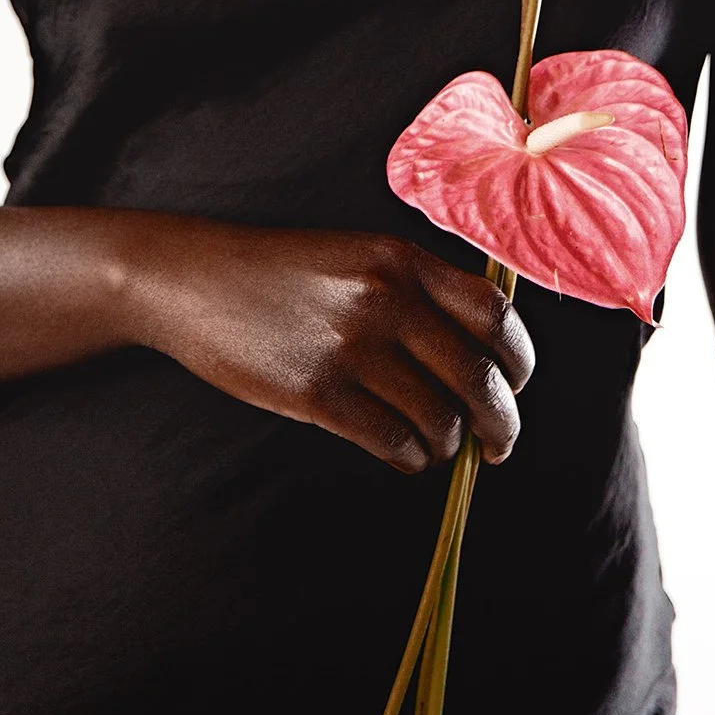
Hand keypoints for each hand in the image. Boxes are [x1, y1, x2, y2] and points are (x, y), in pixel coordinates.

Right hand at [130, 220, 534, 472]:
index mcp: (402, 259)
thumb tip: (481, 357)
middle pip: (478, 377)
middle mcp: (386, 299)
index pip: (495, 314)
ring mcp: (352, 348)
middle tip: (500, 444)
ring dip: (451, 445)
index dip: (520, 359)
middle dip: (502, 422)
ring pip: (440, 419)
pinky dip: (411, 457)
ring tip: (441, 446)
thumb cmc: (281, 272)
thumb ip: (416, 291)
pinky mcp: (319, 394)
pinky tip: (404, 453)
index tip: (517, 383)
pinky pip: (394, 442)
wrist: (195, 280)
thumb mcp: (357, 256)